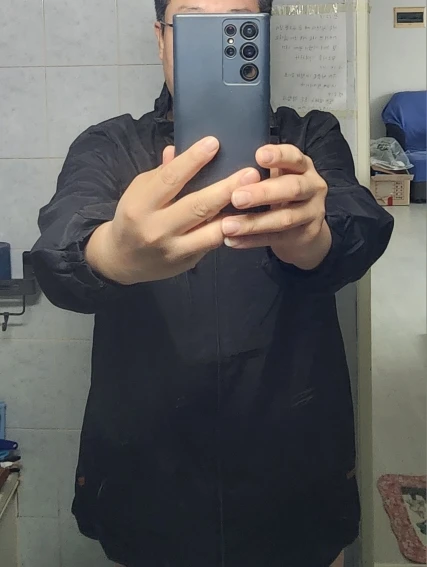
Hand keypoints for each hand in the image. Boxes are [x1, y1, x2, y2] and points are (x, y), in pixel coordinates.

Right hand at [85, 137, 259, 283]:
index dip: (193, 160)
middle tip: (251, 172)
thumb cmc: (134, 217)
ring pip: (209, 229)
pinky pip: (212, 243)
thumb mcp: (140, 191)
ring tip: (255, 194)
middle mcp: (156, 228)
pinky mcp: (186, 261)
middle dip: (226, 188)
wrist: (122, 259)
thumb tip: (178, 149)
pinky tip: (245, 216)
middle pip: (196, 205)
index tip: (214, 143)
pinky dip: (229, 229)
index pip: (170, 179)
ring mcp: (172, 248)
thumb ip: (161, 174)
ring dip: (235, 212)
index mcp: (140, 204)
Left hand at [222, 144, 331, 270]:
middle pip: (292, 188)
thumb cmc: (281, 194)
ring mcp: (312, 212)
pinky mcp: (306, 235)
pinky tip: (232, 240)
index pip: (294, 157)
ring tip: (228, 226)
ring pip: (285, 218)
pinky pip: (277, 238)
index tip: (258, 156)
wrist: (303, 229)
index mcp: (303, 167)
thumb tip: (223, 165)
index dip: (278, 156)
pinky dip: (252, 240)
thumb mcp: (276, 177)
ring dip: (254, 222)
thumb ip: (258, 171)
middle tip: (236, 197)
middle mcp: (313, 187)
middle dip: (263, 193)